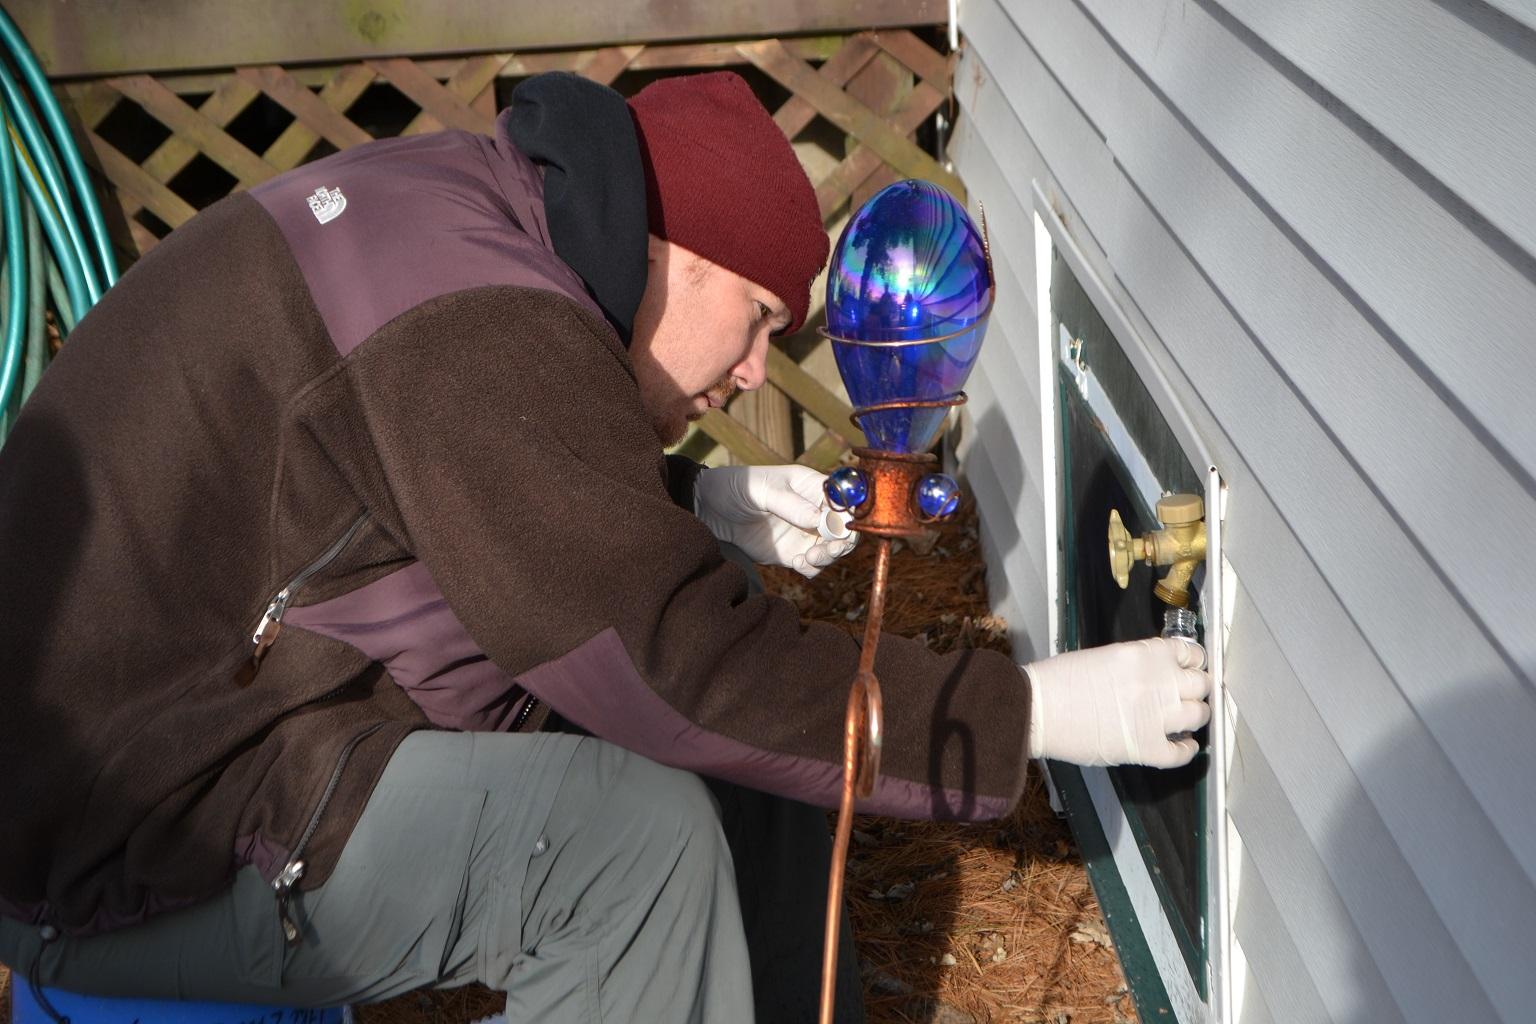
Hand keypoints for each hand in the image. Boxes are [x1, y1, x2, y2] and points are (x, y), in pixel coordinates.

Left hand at [694, 465, 856, 578]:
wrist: (709, 510)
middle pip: (845, 528)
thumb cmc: (736, 488)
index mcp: (812, 486)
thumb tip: (821, 520)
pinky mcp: (793, 552)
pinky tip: (798, 564)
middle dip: (843, 542)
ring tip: (808, 559)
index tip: (842, 528)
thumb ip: (790, 505)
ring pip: (833, 550)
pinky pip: (814, 565)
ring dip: (829, 557)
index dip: (850, 514)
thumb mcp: (761, 491)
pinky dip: (813, 568)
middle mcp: (814, 510)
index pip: (845, 499)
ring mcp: (805, 533)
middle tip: (828, 551)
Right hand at [1022, 638, 1211, 767]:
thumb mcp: (1106, 656)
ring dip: (1195, 717)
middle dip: (1196, 689)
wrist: (1038, 708)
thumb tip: (1155, 675)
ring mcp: (1157, 718)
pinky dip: (1186, 750)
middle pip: (1201, 684)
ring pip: (1199, 716)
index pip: (1191, 654)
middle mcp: (1159, 683)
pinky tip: (1181, 745)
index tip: (1189, 669)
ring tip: (1185, 719)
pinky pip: (1182, 753)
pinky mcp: (1147, 748)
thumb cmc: (1060, 680)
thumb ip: (1138, 663)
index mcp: (1147, 655)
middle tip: (1188, 694)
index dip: (1192, 663)